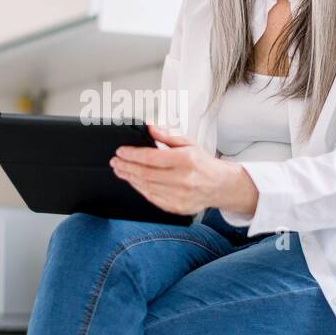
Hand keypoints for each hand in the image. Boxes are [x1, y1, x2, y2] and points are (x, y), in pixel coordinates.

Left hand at [109, 123, 258, 217]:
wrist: (220, 185)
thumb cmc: (203, 164)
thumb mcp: (188, 144)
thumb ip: (167, 136)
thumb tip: (150, 127)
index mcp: (185, 160)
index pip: (151, 158)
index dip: (132, 155)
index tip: (120, 152)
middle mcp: (183, 179)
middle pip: (145, 173)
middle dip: (126, 167)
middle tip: (115, 162)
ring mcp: (180, 195)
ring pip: (146, 187)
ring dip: (130, 178)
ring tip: (121, 171)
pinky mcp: (177, 207)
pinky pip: (152, 198)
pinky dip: (140, 189)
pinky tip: (134, 182)